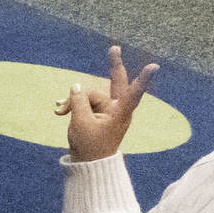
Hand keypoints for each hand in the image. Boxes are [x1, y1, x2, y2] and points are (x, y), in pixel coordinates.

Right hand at [58, 45, 157, 161]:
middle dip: (114, 65)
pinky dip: (74, 106)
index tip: (154, 66)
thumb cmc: (89, 147)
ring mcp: (108, 111)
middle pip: (115, 83)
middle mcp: (117, 109)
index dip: (143, 79)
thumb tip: (76, 86)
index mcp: (119, 113)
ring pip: (91, 95)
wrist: (88, 165)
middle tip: (115, 47)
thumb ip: (77, 101)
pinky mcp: (98, 114)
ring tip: (59, 112)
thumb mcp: (79, 122)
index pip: (134, 93)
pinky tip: (60, 111)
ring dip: (75, 101)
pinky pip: (85, 103)